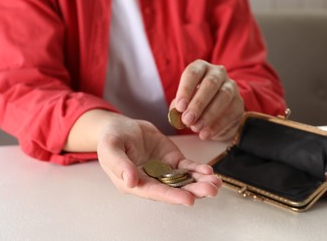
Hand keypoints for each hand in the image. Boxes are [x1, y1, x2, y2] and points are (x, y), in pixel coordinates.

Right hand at [97, 114, 221, 205]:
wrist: (122, 126)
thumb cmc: (112, 138)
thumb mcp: (110, 148)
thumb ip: (119, 164)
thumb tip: (130, 182)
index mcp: (134, 182)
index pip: (155, 192)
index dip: (172, 196)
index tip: (189, 200)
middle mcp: (151, 180)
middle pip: (174, 189)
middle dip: (193, 191)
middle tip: (211, 190)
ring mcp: (163, 171)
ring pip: (184, 180)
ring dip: (200, 182)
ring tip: (216, 183)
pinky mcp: (172, 160)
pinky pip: (187, 167)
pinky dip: (198, 169)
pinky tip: (209, 170)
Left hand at [172, 59, 244, 140]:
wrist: (216, 115)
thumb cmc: (194, 104)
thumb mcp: (183, 103)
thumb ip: (178, 108)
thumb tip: (177, 114)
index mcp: (201, 68)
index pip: (193, 73)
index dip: (185, 89)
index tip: (180, 107)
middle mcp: (217, 73)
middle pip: (210, 84)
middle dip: (198, 103)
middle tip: (188, 119)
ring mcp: (231, 87)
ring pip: (223, 96)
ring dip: (208, 114)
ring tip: (196, 128)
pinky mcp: (239, 103)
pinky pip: (230, 112)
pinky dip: (217, 125)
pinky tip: (205, 134)